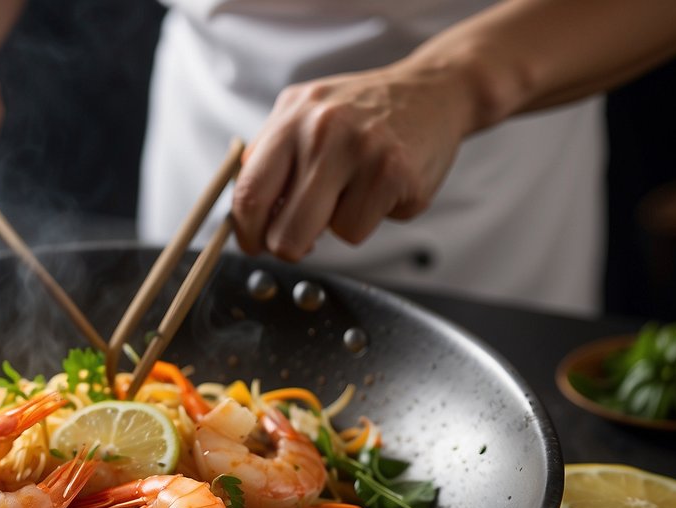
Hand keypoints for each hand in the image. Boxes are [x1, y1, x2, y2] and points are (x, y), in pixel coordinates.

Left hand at [232, 63, 474, 259]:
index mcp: (292, 119)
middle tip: (302, 239)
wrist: (432, 92)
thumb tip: (243, 213)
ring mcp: (362, 152)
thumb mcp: (304, 114)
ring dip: (339, 225)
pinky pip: (360, 230)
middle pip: (285, 234)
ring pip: (329, 236)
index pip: (249, 195)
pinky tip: (382, 189)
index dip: (247, 234)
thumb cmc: (361, 113)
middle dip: (290, 248)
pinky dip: (370, 219)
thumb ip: (269, 155)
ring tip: (355, 190)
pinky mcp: (396, 175)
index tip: (255, 244)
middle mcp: (323, 132)